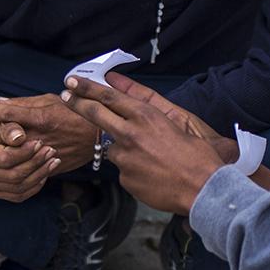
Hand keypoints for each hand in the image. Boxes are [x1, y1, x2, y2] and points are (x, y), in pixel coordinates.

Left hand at [0, 92, 96, 166]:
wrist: (98, 139)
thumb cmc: (74, 114)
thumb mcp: (52, 101)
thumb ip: (25, 104)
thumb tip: (0, 102)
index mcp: (42, 118)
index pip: (9, 114)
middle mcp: (39, 138)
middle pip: (2, 137)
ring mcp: (41, 157)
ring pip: (8, 160)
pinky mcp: (45, 171)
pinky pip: (21, 177)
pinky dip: (3, 175)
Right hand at [0, 113, 57, 202]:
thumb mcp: (3, 119)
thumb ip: (10, 127)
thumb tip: (19, 137)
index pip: (4, 158)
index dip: (24, 152)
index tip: (39, 142)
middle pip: (12, 174)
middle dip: (35, 163)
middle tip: (51, 150)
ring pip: (18, 186)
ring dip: (39, 173)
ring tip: (53, 160)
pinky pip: (19, 195)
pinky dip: (35, 185)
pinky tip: (45, 172)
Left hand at [60, 73, 243, 214]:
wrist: (203, 188)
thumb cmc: (197, 157)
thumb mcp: (177, 126)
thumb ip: (152, 119)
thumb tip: (136, 115)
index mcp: (146, 116)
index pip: (109, 97)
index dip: (88, 88)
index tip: (73, 81)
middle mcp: (131, 134)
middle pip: (96, 114)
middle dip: (77, 103)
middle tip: (65, 96)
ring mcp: (125, 158)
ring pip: (112, 148)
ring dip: (122, 150)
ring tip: (149, 159)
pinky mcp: (125, 178)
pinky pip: (124, 171)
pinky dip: (134, 171)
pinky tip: (153, 175)